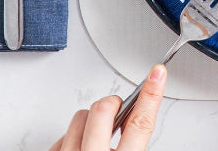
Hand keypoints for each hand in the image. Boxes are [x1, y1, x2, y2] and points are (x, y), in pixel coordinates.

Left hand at [49, 64, 166, 150]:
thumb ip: (132, 144)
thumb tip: (135, 120)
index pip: (140, 124)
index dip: (151, 94)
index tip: (157, 73)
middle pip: (103, 110)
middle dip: (111, 104)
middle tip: (116, 112)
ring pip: (79, 117)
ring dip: (89, 122)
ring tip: (92, 140)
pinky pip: (60, 135)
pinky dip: (70, 138)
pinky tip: (77, 148)